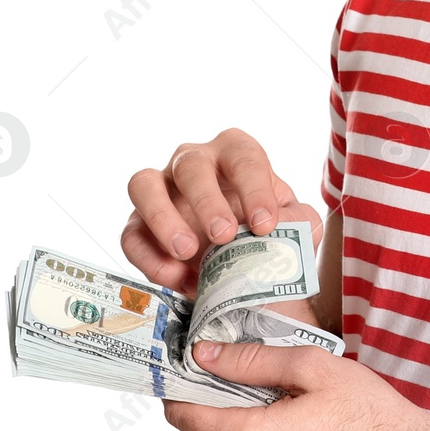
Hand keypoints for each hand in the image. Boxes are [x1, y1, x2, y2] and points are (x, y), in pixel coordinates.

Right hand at [123, 128, 318, 298]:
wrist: (243, 267)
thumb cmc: (268, 233)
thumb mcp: (293, 224)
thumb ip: (300, 220)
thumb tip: (289, 224)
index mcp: (235, 152)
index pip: (243, 156)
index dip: (254, 188)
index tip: (265, 224)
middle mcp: (194, 162)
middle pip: (190, 164)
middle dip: (206, 199)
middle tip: (223, 236)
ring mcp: (161, 190)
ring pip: (144, 185)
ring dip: (163, 218)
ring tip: (187, 251)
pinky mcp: (138, 224)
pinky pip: (130, 233)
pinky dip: (147, 257)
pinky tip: (174, 277)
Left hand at [162, 341, 429, 430]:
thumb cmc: (371, 416)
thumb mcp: (312, 368)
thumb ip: (251, 360)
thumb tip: (205, 354)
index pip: (184, 415)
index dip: (183, 384)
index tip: (192, 362)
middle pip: (216, 430)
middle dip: (235, 400)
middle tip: (273, 374)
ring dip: (259, 423)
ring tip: (302, 403)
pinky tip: (312, 429)